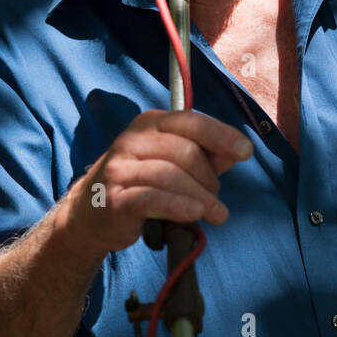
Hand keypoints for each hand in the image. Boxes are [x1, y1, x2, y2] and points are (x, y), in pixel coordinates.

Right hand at [60, 109, 252, 256]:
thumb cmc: (140, 184)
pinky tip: (194, 215)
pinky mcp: (114, 198)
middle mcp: (132, 139)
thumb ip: (206, 154)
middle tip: (216, 200)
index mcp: (150, 123)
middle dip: (210, 179)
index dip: (222, 136)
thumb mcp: (173, 162)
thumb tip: (238, 151)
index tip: (246, 152)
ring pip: (171, 176)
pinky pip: (152, 199)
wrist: (90, 214)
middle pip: (186, 152)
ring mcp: (120, 168)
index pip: (192, 122)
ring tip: (216, 214)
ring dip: (202, 198)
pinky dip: (178, 206)